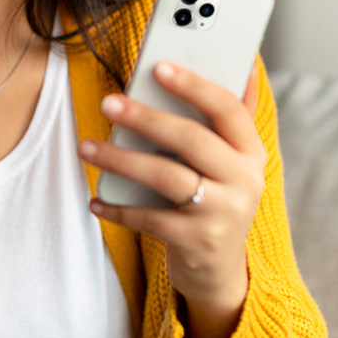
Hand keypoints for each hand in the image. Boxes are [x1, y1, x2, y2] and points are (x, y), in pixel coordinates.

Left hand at [78, 64, 266, 337]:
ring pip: (167, 177)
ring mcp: (223, 213)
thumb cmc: (216, 200)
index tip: (159, 67)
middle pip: (192, 140)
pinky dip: (118, 209)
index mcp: (250, 152)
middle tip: (108, 103)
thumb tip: (245, 65)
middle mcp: (244, 181)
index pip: (228, 110)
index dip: (195, 86)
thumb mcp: (232, 162)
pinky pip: (150, 219)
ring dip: (122, 159)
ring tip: (87, 147)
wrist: (220, 272)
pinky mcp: (198, 242)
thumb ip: (232, 118)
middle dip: (146, 118)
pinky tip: (95, 200)